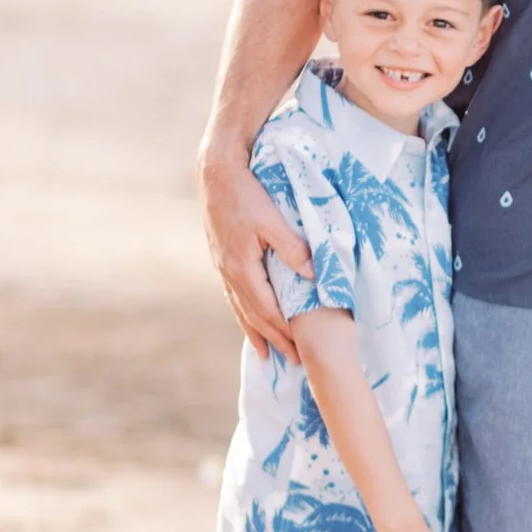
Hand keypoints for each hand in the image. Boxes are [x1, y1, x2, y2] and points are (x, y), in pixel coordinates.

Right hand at [201, 150, 311, 360]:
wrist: (216, 171)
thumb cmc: (247, 192)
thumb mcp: (272, 219)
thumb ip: (293, 248)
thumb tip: (315, 275)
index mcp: (242, 267)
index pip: (268, 309)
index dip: (285, 331)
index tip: (301, 349)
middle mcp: (229, 272)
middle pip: (254, 315)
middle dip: (273, 339)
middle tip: (292, 361)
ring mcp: (223, 265)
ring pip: (240, 307)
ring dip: (254, 331)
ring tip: (265, 353)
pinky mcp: (222, 256)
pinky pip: (233, 293)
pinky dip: (242, 311)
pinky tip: (246, 316)